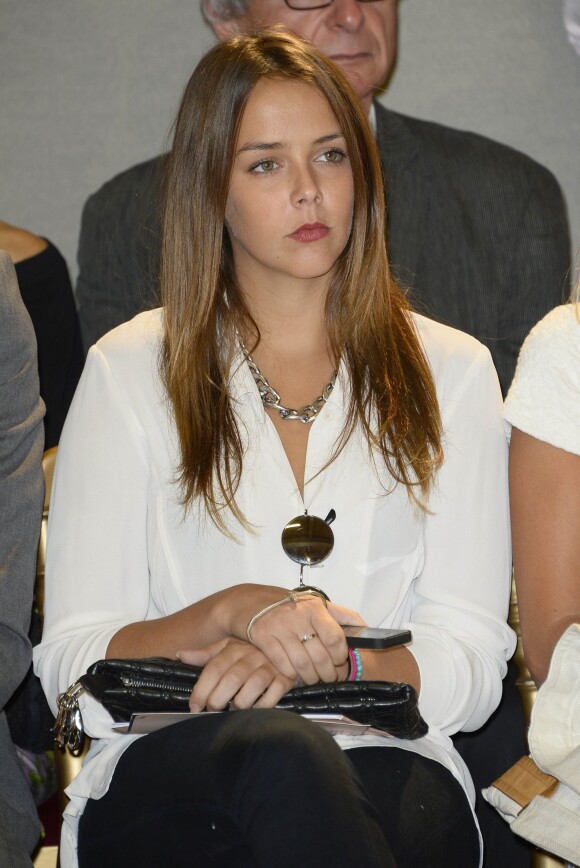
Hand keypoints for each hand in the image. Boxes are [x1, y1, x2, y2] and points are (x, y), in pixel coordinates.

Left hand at [178, 638, 294, 711]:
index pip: (214, 668)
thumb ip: (205, 654)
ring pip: (253, 688)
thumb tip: (180, 654)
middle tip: (213, 710)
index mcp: (235, 648)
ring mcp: (271, 666)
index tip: (194, 706)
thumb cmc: (250, 650)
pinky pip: (274, 694)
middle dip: (218, 700)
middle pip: (232, 679)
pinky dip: (263, 705)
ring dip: (240, 704)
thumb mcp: (227, 647)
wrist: (285, 643)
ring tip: (233, 709)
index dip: (202, 689)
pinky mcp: (286, 677)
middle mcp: (252, 655)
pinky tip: (255, 709)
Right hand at [246, 596, 364, 684]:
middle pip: (320, 656)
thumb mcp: (312, 602)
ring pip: (302, 665)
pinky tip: (294, 674)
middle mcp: (297, 615)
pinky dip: (291, 675)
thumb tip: (364, 627)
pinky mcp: (262, 637)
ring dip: (311, 678)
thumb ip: (339, 614)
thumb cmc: (284, 604)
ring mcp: (278, 626)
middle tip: (328, 677)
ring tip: (313, 678)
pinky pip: (283, 665)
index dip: (340, 656)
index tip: (339, 661)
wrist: (246, 601)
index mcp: (314, 607)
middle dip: (328, 673)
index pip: (335, 638)